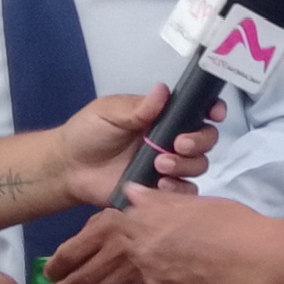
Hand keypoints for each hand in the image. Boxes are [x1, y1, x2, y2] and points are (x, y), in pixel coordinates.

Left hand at [50, 188, 283, 283]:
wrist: (257, 261)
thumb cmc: (230, 224)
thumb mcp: (191, 202)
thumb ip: (156, 200)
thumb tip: (131, 192)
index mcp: (142, 225)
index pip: (92, 238)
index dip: (68, 254)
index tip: (51, 267)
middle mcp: (141, 255)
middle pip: (94, 275)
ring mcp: (155, 283)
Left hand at [59, 90, 220, 209]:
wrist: (69, 169)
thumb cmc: (87, 133)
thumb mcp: (109, 113)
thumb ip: (137, 108)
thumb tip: (163, 91)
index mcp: (162, 118)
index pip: (197, 111)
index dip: (212, 110)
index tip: (214, 113)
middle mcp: (170, 141)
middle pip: (205, 139)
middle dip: (199, 141)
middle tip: (178, 144)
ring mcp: (167, 167)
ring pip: (198, 165)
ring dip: (185, 165)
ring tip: (159, 165)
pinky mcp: (161, 191)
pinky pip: (185, 192)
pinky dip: (179, 189)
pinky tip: (161, 186)